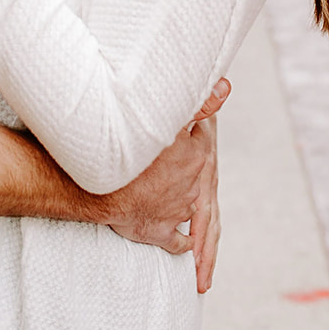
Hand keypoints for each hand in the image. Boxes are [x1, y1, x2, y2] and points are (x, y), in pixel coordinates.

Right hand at [99, 77, 229, 261]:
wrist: (103, 188)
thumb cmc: (132, 152)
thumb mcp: (167, 122)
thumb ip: (198, 104)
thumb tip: (224, 87)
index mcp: (197, 156)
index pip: (201, 140)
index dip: (190, 134)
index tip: (181, 132)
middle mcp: (193, 184)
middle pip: (193, 171)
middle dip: (182, 167)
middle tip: (168, 164)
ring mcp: (180, 210)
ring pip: (187, 204)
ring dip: (179, 199)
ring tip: (165, 195)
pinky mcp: (164, 233)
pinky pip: (179, 241)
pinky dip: (182, 241)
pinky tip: (183, 242)